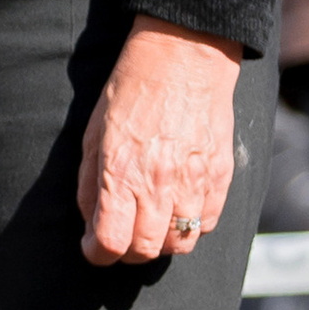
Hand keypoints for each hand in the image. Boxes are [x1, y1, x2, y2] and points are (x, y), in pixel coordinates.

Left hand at [76, 16, 239, 266]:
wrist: (183, 56)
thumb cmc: (131, 91)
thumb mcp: (93, 135)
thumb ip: (89, 185)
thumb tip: (90, 225)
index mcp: (121, 174)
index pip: (110, 243)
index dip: (97, 253)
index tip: (93, 247)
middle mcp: (159, 184)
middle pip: (145, 250)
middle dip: (127, 252)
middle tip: (122, 235)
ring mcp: (193, 182)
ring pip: (180, 243)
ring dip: (161, 241)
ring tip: (151, 222)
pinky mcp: (220, 175)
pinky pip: (207, 223)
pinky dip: (191, 225)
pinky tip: (178, 207)